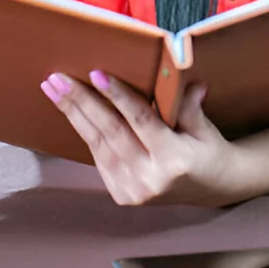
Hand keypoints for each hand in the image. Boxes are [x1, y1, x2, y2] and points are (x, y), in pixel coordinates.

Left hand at [40, 71, 247, 206]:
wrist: (214, 188)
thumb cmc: (209, 150)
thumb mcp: (204, 126)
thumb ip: (187, 103)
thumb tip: (178, 72)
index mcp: (174, 160)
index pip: (141, 122)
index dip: (118, 97)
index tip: (97, 74)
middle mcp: (150, 179)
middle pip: (110, 132)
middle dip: (81, 102)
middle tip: (58, 78)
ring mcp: (133, 191)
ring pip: (97, 145)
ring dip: (74, 114)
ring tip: (54, 90)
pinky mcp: (122, 195)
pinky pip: (99, 157)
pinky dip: (85, 132)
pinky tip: (72, 111)